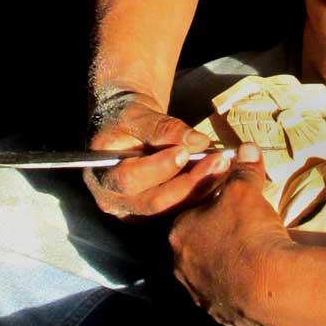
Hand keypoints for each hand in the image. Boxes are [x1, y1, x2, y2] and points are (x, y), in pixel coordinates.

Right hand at [84, 92, 230, 219]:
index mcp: (101, 177)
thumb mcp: (137, 114)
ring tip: (225, 166)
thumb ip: (162, 128)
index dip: (159, 168)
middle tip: (218, 161)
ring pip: (173, 208)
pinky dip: (202, 191)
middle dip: (189, 182)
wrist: (128, 125)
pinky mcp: (156, 211)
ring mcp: (136, 210)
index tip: (184, 152)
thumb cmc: (125, 117)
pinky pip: (181, 206)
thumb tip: (196, 141)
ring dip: (201, 188)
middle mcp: (115, 201)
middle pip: (155, 201)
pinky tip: (221, 175)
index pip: (130, 179)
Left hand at [169, 143, 295, 325]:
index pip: (189, 214)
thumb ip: (243, 169)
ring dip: (224, 262)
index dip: (210, 208)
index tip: (229, 206)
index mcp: (179, 232)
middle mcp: (180, 265)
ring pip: (208, 271)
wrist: (270, 284)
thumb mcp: (246, 190)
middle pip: (196, 244)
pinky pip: (224, 294)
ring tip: (251, 253)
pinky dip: (236, 285)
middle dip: (215, 236)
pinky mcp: (218, 313)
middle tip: (241, 229)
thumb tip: (247, 148)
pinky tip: (255, 276)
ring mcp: (198, 292)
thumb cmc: (248, 231)